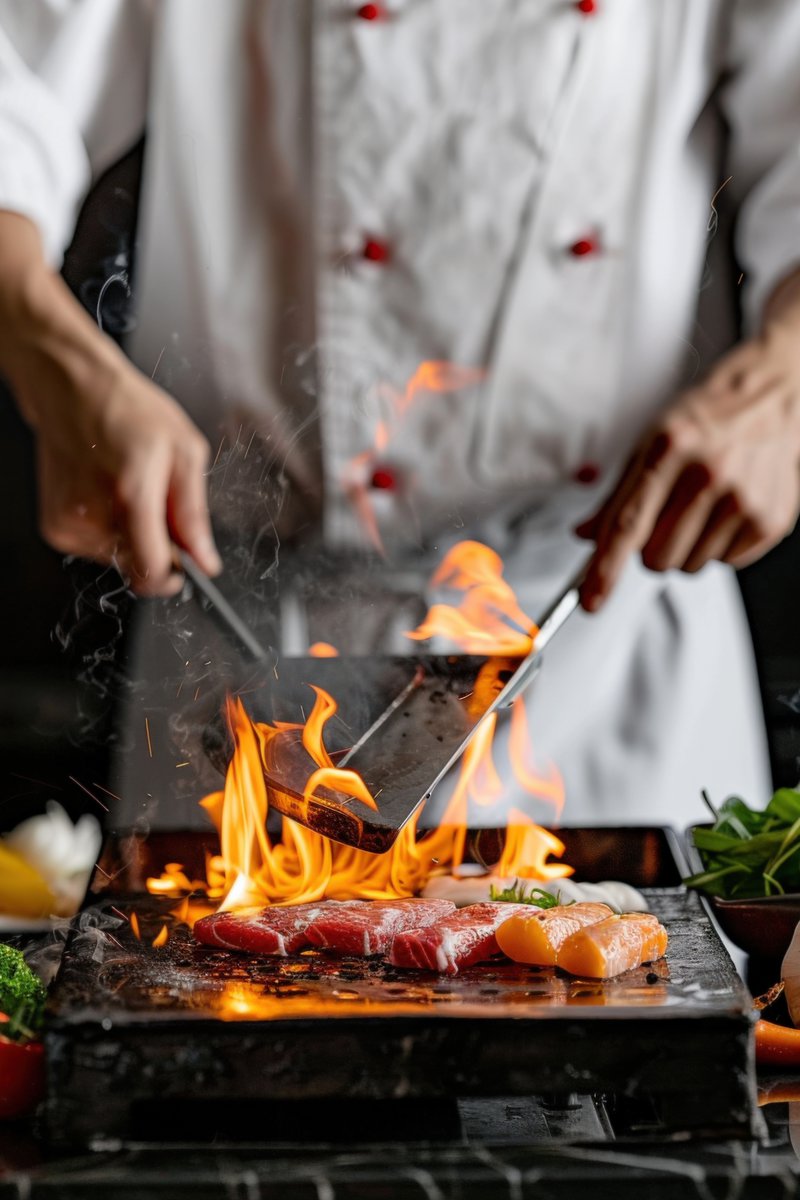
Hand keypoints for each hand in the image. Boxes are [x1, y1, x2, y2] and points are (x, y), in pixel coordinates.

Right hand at [28, 353, 221, 596]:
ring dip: (131, 535)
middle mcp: (92, 515)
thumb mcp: (185, 452)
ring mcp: (68, 524)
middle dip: (156, 544)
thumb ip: (194, 515)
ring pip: (118, 558)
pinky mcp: (55, 528)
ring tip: (127, 489)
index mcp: (130, 495)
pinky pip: (96, 548)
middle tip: (156, 502)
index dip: (174, 575)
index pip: (152, 571)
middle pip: (138, 565)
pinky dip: (108, 530)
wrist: (73, 390)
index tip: (184, 565)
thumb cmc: (128, 411)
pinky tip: (106, 494)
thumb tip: (205, 561)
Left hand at [576, 328, 799, 610]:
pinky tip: (725, 510)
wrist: (766, 398)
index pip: (628, 525)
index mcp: (669, 449)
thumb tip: (586, 535)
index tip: (592, 600)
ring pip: (689, 566)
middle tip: (665, 516)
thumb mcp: (649, 443)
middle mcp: (708, 473)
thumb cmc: (703, 420)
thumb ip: (617, 495)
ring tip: (700, 507)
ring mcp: (743, 498)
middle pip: (656, 558)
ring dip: (686, 548)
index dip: (606, 569)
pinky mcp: (770, 519)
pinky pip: (725, 564)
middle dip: (650, 549)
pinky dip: (718, 546)